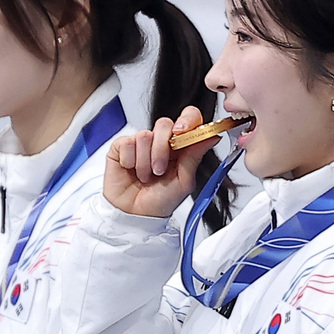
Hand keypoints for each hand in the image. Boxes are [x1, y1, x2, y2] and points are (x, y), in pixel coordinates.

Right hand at [104, 107, 220, 218]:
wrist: (137, 215)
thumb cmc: (161, 200)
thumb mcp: (184, 182)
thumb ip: (195, 157)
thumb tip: (211, 137)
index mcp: (180, 146)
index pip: (188, 118)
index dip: (187, 120)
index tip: (182, 132)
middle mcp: (161, 141)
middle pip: (164, 124)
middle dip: (162, 149)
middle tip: (159, 170)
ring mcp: (140, 142)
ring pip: (144, 135)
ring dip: (145, 161)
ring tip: (145, 176)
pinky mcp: (121, 146)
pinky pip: (127, 143)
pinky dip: (130, 161)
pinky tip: (131, 171)